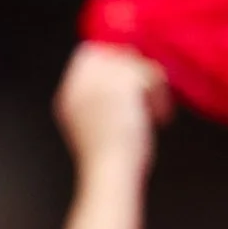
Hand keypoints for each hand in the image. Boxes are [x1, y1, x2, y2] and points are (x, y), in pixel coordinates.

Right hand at [55, 43, 170, 170]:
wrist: (109, 174)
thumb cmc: (110, 162)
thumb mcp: (99, 126)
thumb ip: (106, 100)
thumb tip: (135, 80)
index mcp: (68, 96)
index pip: (88, 55)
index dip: (113, 60)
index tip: (134, 80)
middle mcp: (79, 84)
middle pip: (113, 54)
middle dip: (136, 71)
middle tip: (149, 94)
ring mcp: (98, 82)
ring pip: (134, 63)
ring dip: (151, 85)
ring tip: (155, 110)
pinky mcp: (120, 85)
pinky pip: (148, 74)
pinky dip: (159, 94)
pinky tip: (159, 116)